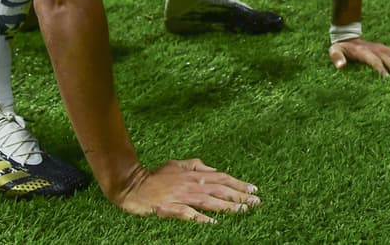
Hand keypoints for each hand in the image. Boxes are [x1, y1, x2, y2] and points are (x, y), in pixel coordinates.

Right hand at [115, 158, 259, 223]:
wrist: (133, 185)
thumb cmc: (156, 176)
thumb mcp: (177, 164)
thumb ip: (195, 165)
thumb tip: (213, 169)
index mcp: (193, 174)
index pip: (221, 177)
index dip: (238, 183)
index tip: (253, 189)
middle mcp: (190, 184)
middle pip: (219, 189)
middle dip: (239, 196)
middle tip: (256, 202)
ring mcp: (180, 196)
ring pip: (208, 201)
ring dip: (226, 207)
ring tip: (242, 211)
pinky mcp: (169, 208)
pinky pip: (187, 214)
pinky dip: (200, 218)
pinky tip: (212, 224)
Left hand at [328, 38, 389, 76]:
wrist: (346, 37)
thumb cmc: (340, 48)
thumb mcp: (335, 51)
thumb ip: (337, 58)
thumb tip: (341, 66)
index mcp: (363, 52)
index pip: (374, 61)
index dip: (381, 69)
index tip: (388, 79)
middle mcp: (375, 49)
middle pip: (388, 59)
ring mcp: (381, 48)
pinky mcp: (384, 49)